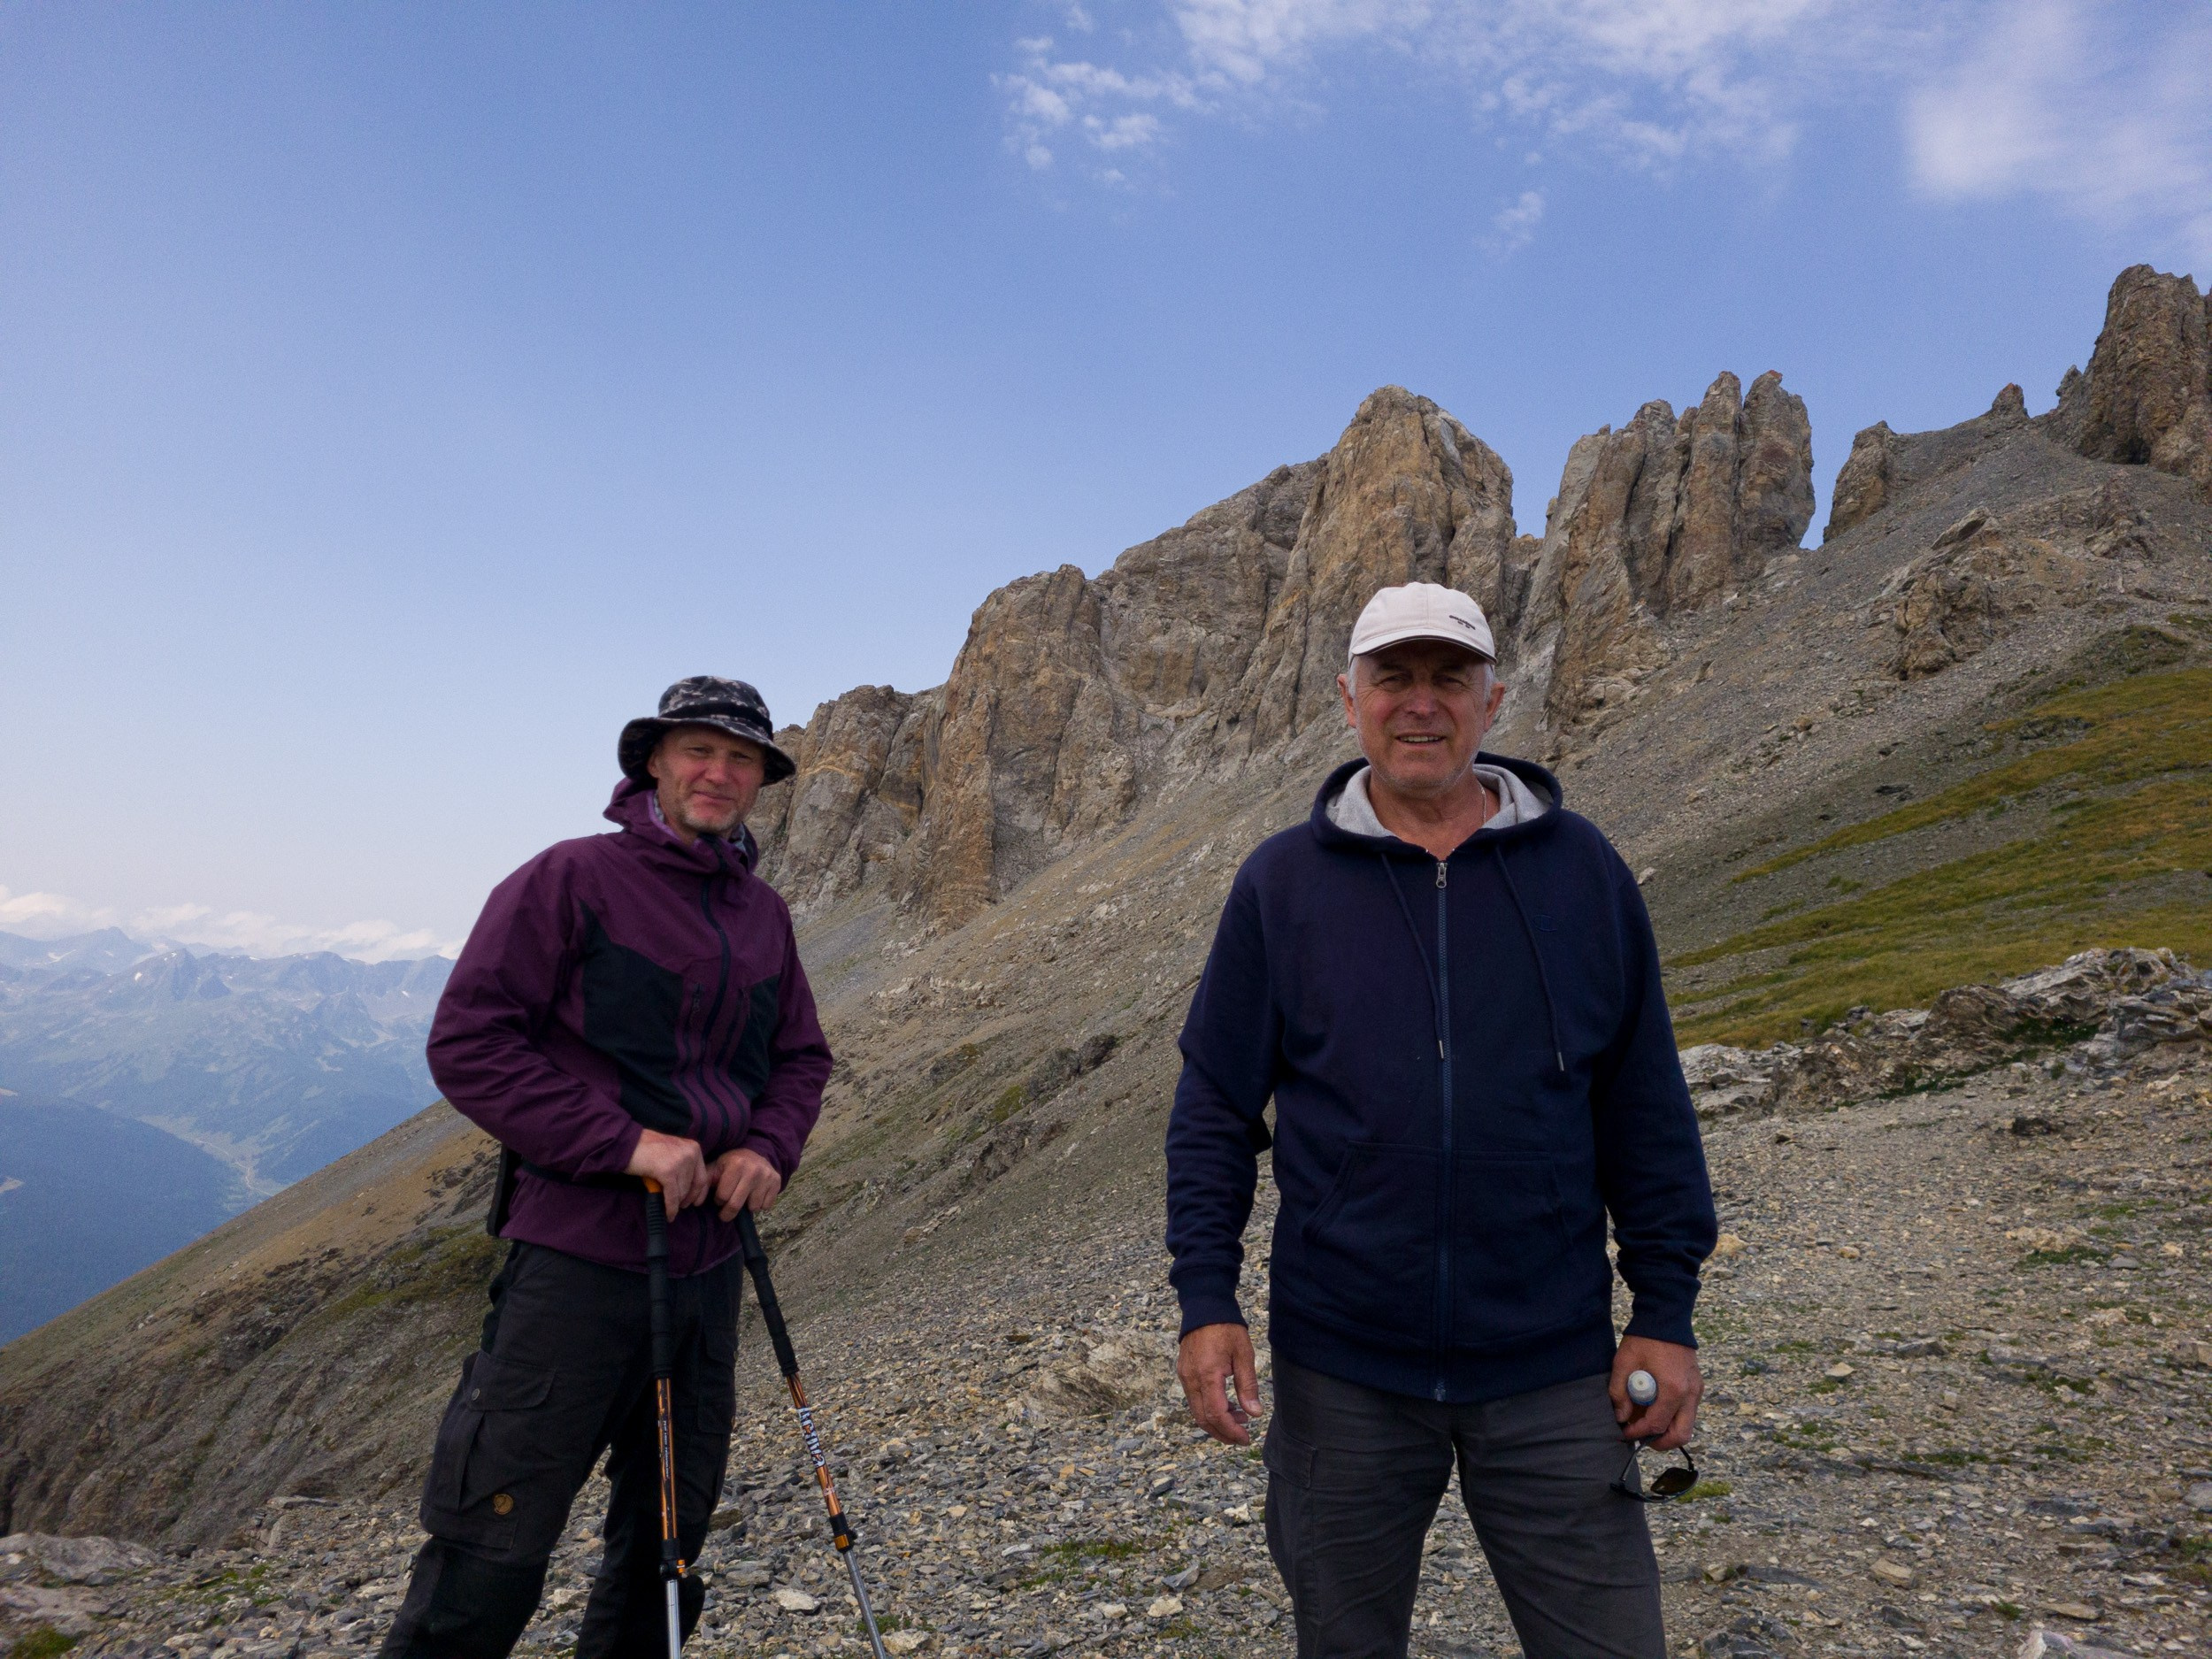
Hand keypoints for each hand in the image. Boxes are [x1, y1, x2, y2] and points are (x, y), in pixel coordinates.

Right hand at [625, 1128, 709, 1215]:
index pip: (702, 1175)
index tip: (697, 1203)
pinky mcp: (668, 1171)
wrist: (626, 1144)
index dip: (700, 1192)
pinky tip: (669, 1214)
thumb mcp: (672, 1151)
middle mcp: (690, 1153)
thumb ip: (683, 1163)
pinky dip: (671, 1207)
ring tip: (671, 1210)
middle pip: (694, 1185)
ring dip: (677, 1204)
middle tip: (681, 1207)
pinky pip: (672, 1195)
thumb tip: (688, 1187)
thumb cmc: (646, 1148)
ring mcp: (680, 1162)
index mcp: (693, 1148)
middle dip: (688, 1199)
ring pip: (683, 1191)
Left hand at [709, 1147, 783, 1219]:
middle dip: (728, 1211)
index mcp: (736, 1165)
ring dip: (746, 1206)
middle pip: (736, 1205)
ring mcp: (767, 1177)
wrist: (755, 1154)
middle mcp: (753, 1170)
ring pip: (753, 1207)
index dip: (719, 1199)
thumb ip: (703, 1183)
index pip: (723, 1196)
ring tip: (744, 1195)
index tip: (720, 1196)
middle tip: (727, 1209)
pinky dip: (760, 1204)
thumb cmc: (731, 1164)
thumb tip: (695, 1202)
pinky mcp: (777, 1182)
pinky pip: (766, 1206)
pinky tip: (756, 1194)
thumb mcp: (715, 1168)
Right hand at [1178, 1323, 1262, 1446]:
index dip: (1231, 1431)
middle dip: (1222, 1433)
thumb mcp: (1244, 1355)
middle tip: (1241, 1437)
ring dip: (1217, 1421)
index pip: (1216, 1414)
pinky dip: (1209, 1408)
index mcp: (1207, 1375)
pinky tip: (1226, 1405)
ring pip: (1197, 1411)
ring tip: (1240, 1417)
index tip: (1245, 1438)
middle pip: (1203, 1419)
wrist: (1205, 1307)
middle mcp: (1191, 1379)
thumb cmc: (1226, 1328)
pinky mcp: (1184, 1373)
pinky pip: (1194, 1399)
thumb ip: (1248, 1385)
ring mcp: (1185, 1376)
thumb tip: (1254, 1413)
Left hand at [1611, 1336, 1700, 1450]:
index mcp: (1673, 1389)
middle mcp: (1690, 1393)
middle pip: (1681, 1435)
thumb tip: (1621, 1417)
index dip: (1638, 1432)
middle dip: (1659, 1441)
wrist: (1666, 1318)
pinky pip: (1688, 1412)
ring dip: (1667, 1430)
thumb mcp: (1624, 1363)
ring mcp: (1697, 1390)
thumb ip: (1619, 1393)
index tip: (1625, 1431)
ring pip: (1687, 1426)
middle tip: (1640, 1436)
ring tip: (1646, 1423)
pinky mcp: (1697, 1386)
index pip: (1657, 1425)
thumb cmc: (1644, 1339)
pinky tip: (1655, 1407)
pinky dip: (1673, 1417)